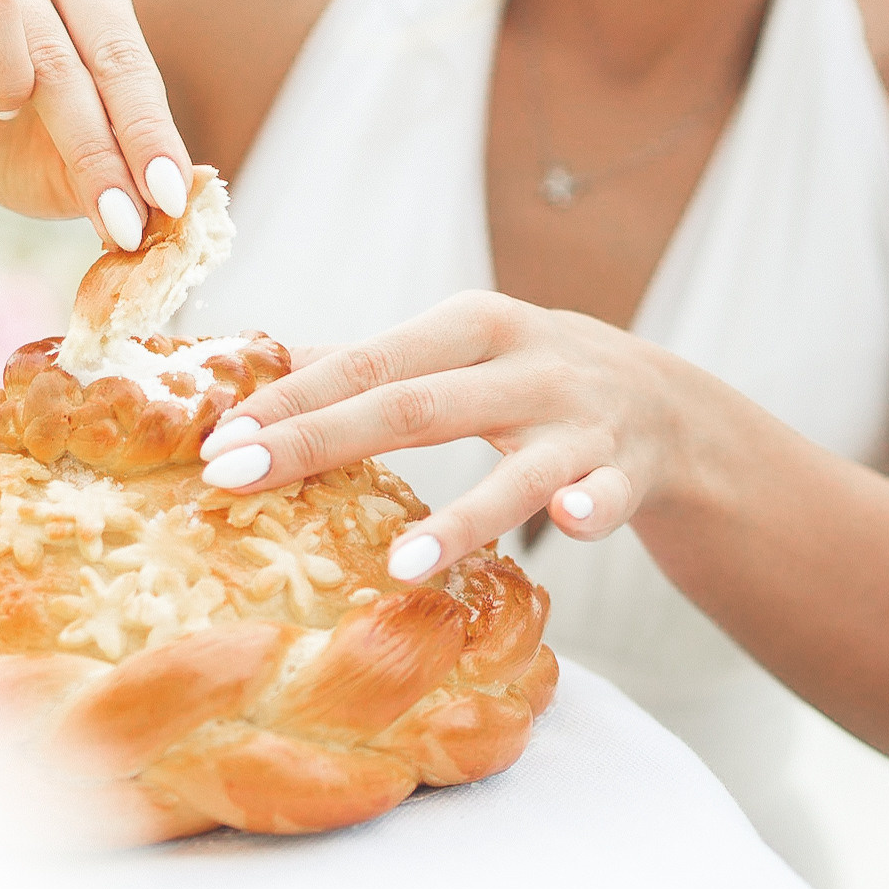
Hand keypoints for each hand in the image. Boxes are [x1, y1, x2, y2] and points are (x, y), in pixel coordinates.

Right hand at [0, 0, 191, 249]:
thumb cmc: (10, 148)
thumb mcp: (74, 171)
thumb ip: (124, 175)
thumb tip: (184, 200)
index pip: (125, 60)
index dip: (149, 135)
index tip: (172, 201)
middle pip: (67, 49)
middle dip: (97, 146)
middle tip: (118, 219)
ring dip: (4, 78)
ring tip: (1, 108)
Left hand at [196, 291, 686, 579]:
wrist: (670, 404)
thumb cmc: (531, 378)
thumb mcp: (457, 350)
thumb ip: (367, 362)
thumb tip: (254, 366)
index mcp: (469, 327)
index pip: (364, 361)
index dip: (290, 399)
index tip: (218, 438)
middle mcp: (522, 366)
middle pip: (412, 406)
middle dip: (321, 440)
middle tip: (238, 477)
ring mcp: (577, 424)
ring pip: (515, 471)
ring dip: (460, 516)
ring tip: (402, 562)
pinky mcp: (626, 473)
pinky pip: (605, 497)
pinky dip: (589, 508)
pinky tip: (569, 522)